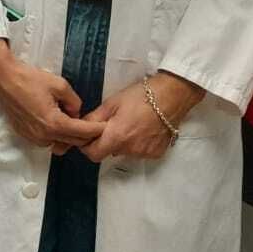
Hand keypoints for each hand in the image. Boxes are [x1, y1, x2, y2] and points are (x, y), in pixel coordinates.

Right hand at [0, 41, 102, 150]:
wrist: (4, 78)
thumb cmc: (30, 79)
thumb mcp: (59, 85)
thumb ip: (74, 101)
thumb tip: (76, 112)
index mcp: (54, 123)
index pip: (83, 133)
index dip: (97, 129)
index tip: (106, 126)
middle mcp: (44, 136)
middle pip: (73, 142)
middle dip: (85, 134)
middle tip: (92, 124)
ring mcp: (33, 137)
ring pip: (60, 143)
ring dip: (68, 135)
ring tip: (68, 119)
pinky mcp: (25, 135)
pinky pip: (46, 140)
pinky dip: (54, 134)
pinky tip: (52, 120)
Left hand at [80, 74, 203, 162]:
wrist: (171, 97)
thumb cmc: (140, 96)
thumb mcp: (112, 103)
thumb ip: (95, 118)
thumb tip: (81, 127)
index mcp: (117, 137)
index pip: (93, 154)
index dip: (86, 146)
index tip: (87, 136)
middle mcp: (131, 150)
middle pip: (108, 152)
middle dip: (104, 142)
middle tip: (108, 125)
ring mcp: (145, 153)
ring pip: (124, 152)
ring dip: (121, 142)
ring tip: (128, 124)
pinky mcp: (156, 153)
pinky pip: (138, 152)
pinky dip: (135, 143)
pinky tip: (141, 129)